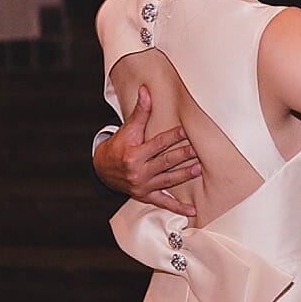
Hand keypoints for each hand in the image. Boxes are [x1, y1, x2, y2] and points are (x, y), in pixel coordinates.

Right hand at [93, 84, 199, 215]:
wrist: (102, 170)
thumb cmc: (119, 146)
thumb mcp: (127, 129)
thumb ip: (140, 111)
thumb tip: (146, 90)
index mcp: (133, 155)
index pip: (157, 144)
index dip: (171, 137)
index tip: (185, 131)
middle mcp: (138, 172)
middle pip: (165, 162)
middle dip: (182, 156)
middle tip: (198, 150)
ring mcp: (143, 186)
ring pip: (168, 180)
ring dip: (184, 175)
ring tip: (198, 169)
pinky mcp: (146, 196)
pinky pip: (164, 203)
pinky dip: (178, 209)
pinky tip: (193, 211)